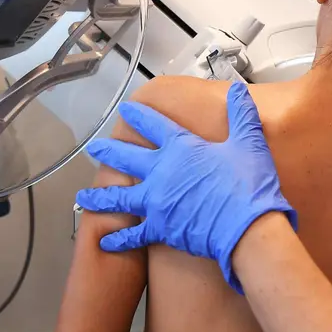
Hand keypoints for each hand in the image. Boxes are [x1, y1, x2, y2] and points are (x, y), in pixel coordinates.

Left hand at [75, 82, 296, 293]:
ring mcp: (156, 201)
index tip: (125, 109)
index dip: (138, 115)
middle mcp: (161, 172)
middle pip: (126, 158)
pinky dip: (118, 238)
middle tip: (93, 148)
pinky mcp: (159, 228)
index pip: (154, 125)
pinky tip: (104, 240)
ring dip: (99, 196)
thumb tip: (239, 91)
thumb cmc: (248, 184)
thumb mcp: (249, 142)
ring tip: (82, 196)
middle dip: (109, 152)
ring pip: (119, 196)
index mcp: (181, 148)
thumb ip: (241, 114)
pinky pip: (133, 234)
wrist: (246, 227)